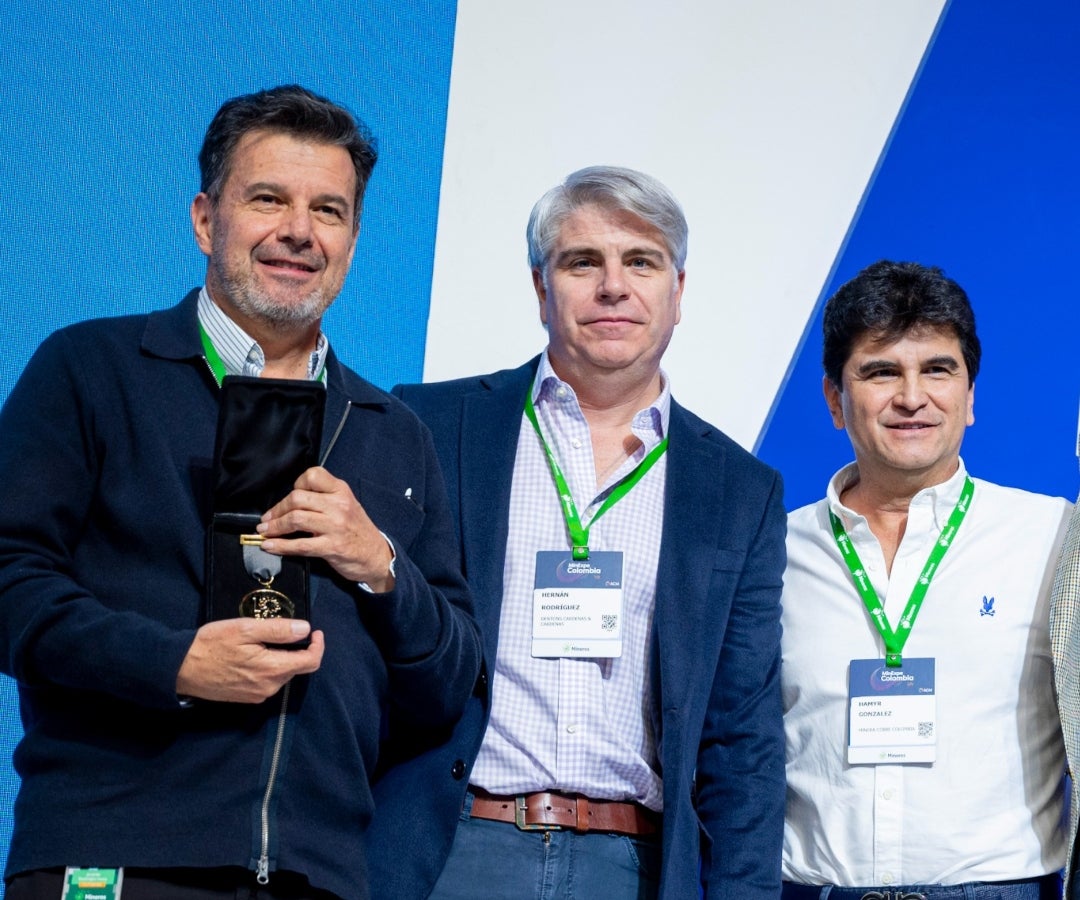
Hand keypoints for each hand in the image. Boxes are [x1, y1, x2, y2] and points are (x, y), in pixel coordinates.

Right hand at [176, 617, 324, 702]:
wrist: (179, 669)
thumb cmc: (211, 645)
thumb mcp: (244, 629)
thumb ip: (277, 630)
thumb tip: (305, 629)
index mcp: (271, 670)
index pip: (311, 662)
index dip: (317, 645)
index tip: (314, 631)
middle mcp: (269, 688)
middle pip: (297, 668)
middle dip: (298, 649)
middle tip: (285, 631)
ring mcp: (258, 695)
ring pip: (283, 674)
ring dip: (282, 658)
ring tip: (264, 641)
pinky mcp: (247, 697)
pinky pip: (269, 681)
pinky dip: (270, 667)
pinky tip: (254, 655)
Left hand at [256, 466, 394, 591]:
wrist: (377, 556)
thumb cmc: (358, 530)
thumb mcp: (347, 505)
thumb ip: (323, 499)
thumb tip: (290, 501)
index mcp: (341, 491)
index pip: (312, 475)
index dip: (296, 485)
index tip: (289, 498)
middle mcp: (339, 505)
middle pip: (297, 498)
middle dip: (277, 509)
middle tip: (267, 519)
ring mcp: (335, 526)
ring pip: (296, 519)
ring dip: (275, 526)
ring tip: (265, 531)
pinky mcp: (332, 547)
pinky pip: (300, 545)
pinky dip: (280, 546)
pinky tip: (270, 546)